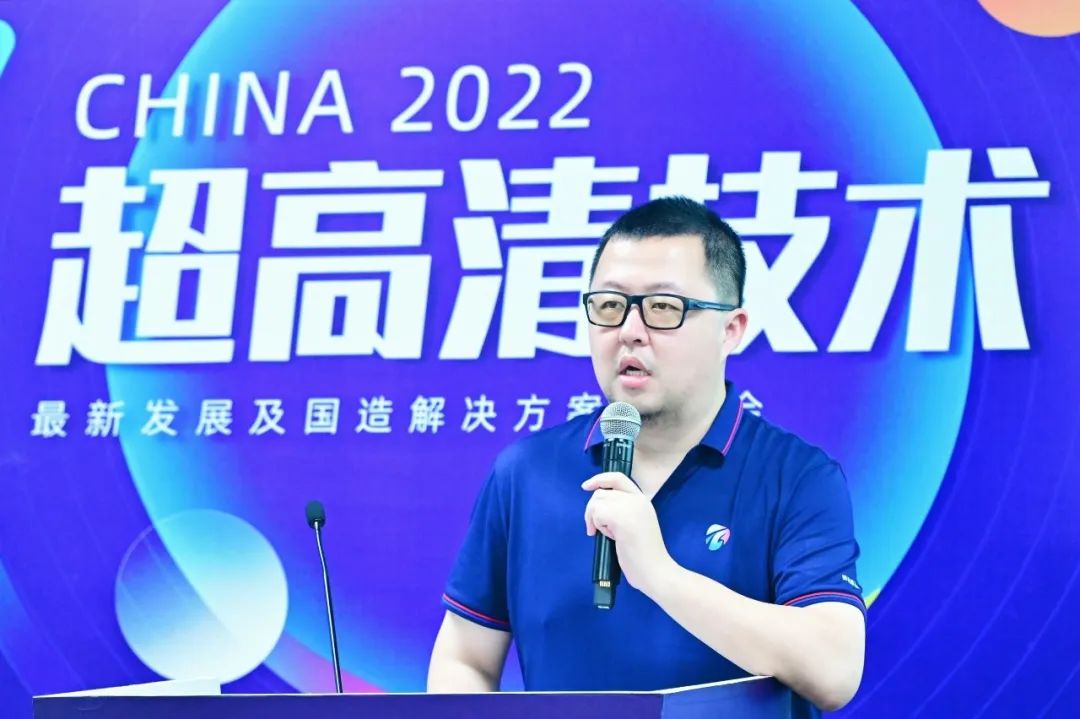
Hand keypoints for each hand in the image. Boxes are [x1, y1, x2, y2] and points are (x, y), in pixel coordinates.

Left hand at [582, 472, 676, 595]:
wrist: (656, 571)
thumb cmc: (644, 555)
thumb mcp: (635, 524)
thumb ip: (622, 511)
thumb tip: (598, 504)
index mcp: (642, 500)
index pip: (617, 478)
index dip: (599, 479)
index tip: (586, 486)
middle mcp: (637, 499)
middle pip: (601, 492)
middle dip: (592, 509)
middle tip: (594, 529)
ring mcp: (630, 507)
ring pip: (596, 502)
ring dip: (595, 519)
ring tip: (607, 535)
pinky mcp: (621, 518)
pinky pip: (597, 513)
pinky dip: (597, 525)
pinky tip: (609, 538)